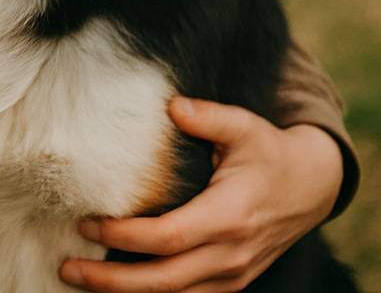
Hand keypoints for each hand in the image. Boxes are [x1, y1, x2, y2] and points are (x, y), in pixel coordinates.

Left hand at [59, 96, 342, 292]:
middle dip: (112, 280)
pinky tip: (117, 287)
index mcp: (230, 217)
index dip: (124, 235)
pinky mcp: (231, 281)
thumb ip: (209, 117)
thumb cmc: (270, 152)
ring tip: (80, 277)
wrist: (313, 186)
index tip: (86, 222)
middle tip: (67, 267)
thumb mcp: (246, 126)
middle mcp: (231, 254)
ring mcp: (233, 274)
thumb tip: (172, 105)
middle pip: (164, 280)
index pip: (168, 238)